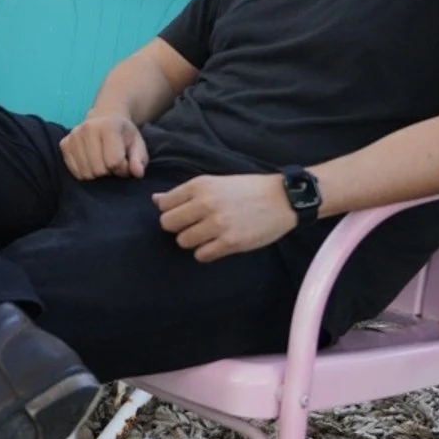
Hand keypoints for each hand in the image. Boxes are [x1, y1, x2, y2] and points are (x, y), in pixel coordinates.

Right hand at [61, 113, 148, 179]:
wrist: (105, 117)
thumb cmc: (123, 134)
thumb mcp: (138, 144)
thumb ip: (139, 159)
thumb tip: (137, 173)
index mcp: (108, 126)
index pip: (114, 162)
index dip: (122, 168)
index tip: (125, 162)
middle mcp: (87, 128)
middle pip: (98, 169)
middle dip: (109, 171)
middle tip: (112, 163)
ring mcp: (73, 136)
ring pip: (86, 173)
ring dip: (97, 173)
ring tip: (102, 162)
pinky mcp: (64, 144)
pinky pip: (74, 171)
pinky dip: (85, 172)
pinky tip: (91, 163)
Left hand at [154, 173, 296, 262]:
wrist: (282, 198)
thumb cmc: (247, 189)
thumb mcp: (214, 183)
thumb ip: (185, 193)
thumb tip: (156, 200)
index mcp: (200, 185)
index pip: (164, 204)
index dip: (171, 212)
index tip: (184, 214)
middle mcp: (206, 203)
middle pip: (168, 224)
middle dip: (178, 228)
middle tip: (194, 227)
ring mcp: (218, 224)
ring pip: (183, 241)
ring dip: (192, 241)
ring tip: (208, 235)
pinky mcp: (230, 242)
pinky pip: (201, 255)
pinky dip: (206, 253)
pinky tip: (217, 244)